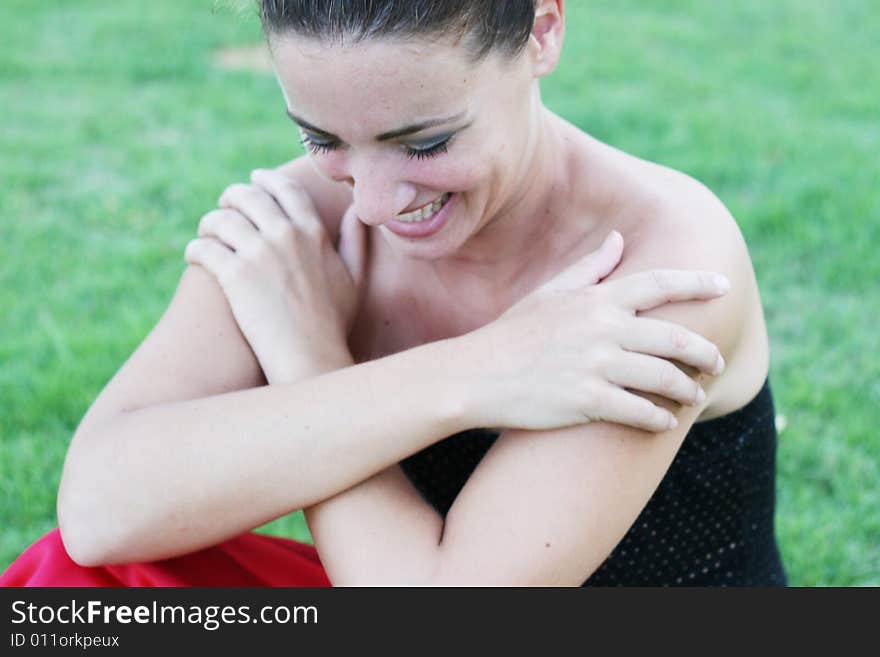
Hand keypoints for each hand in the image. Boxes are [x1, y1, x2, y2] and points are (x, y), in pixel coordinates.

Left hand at [184, 169, 368, 383]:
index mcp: (313, 232)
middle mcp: (286, 235)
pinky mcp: (234, 275)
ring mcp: (259, 254)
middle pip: (248, 196)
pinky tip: (194, 256)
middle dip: (231, 197)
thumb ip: (355, 240)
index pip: (285, 188)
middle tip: (224, 208)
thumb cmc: (333, 323)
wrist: (310, 356)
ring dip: (209, 223)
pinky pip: (204, 247)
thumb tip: (357, 211)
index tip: (254, 180)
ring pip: (220, 219)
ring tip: (206, 234)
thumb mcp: (354, 278)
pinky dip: (195, 249)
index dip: (265, 179)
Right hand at [468, 231, 727, 431]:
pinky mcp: (588, 401)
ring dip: (687, 390)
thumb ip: (589, 268)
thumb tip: (618, 239)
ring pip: (664, 378)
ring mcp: (596, 365)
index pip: (659, 283)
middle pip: (674, 338)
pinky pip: (640, 411)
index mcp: (596, 299)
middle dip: (704, 353)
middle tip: (716, 363)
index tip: (723, 285)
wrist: (476, 375)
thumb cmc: (511, 334)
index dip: (697, 282)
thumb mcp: (549, 294)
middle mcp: (603, 329)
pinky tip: (664, 423)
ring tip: (694, 397)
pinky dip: (659, 419)